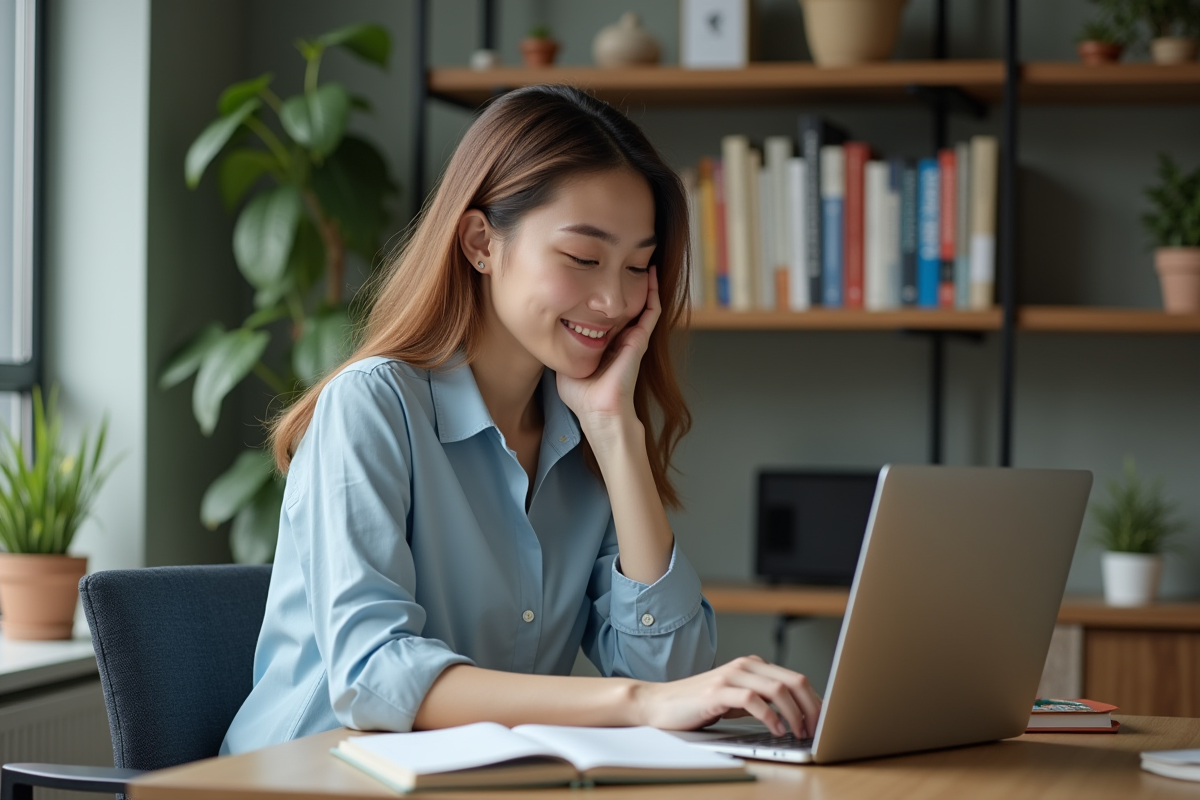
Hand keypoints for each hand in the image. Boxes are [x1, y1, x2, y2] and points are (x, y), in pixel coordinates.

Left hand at [556, 267, 660, 437]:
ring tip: (642, 258)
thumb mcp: (565, 362)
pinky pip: (651, 312)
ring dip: (642, 282)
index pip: (608, 312)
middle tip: (622, 257)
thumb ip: (559, 344)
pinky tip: (650, 274)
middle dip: (625, 281)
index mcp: (606, 342)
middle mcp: (622, 338)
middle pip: (626, 303)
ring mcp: (633, 338)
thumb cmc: (582, 395)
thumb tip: (542, 329)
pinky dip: (652, 292)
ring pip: (642, 303)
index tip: (597, 273)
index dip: (605, 293)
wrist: (598, 411)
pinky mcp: (640, 341)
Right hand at [634, 655, 821, 737]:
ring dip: (794, 714)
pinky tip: (775, 730)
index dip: (814, 701)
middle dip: (812, 708)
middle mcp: (745, 666)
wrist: (660, 703)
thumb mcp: (736, 700)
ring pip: (778, 689)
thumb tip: (796, 715)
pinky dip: (770, 717)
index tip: (823, 723)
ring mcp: (731, 676)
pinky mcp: (717, 692)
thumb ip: (762, 701)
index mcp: (753, 666)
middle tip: (816, 730)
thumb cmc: (698, 704)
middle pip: (794, 681)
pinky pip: (753, 701)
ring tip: (798, 733)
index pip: (796, 679)